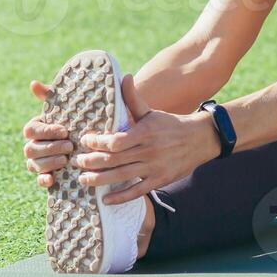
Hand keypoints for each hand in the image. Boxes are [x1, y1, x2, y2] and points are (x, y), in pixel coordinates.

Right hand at [22, 80, 72, 189]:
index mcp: (36, 128)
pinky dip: (43, 180)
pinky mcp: (47, 175)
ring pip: (33, 164)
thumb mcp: (67, 107)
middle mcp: (33, 145)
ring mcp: (38, 162)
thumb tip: (33, 83)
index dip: (46, 131)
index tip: (64, 130)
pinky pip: (39, 180)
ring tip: (66, 159)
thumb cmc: (77, 120)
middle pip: (30, 149)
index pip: (30, 130)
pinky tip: (52, 179)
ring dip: (49, 162)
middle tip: (69, 146)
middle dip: (50, 148)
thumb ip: (51, 97)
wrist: (91, 141)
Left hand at [72, 75, 222, 204]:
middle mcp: (149, 150)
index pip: (115, 141)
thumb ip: (133, 98)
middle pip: (114, 159)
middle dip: (92, 162)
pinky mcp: (160, 180)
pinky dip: (120, 197)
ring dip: (99, 180)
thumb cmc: (170, 124)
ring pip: (122, 176)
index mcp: (145, 132)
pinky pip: (137, 191)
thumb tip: (123, 77)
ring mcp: (155, 167)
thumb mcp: (151, 112)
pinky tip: (105, 200)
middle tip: (76, 162)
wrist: (200, 139)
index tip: (85, 141)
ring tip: (83, 180)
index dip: (97, 143)